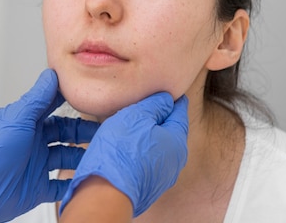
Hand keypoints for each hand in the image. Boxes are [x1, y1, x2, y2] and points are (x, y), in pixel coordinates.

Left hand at [0, 69, 98, 222]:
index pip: (54, 108)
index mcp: (28, 122)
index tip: (93, 98)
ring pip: (67, 158)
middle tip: (105, 132)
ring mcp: (36, 165)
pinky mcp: (37, 188)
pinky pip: (60, 185)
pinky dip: (72, 183)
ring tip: (100, 155)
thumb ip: (37, 99)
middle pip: (66, 134)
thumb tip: (51, 74)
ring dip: (82, 157)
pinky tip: (86, 178)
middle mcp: (33, 142)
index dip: (72, 103)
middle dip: (84, 132)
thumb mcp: (18, 119)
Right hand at [59, 93, 188, 216]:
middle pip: (168, 130)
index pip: (179, 112)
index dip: (169, 99)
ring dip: (145, 136)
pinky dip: (138, 151)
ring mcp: (161, 176)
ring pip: (156, 147)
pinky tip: (123, 148)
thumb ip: (155, 104)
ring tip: (127, 127)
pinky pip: (146, 161)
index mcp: (177, 142)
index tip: (161, 92)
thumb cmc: (120, 154)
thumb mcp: (137, 115)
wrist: (105, 193)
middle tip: (140, 106)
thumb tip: (166, 99)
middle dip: (156, 118)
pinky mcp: (146, 186)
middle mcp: (174, 162)